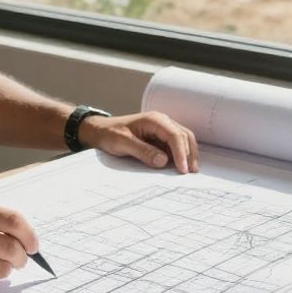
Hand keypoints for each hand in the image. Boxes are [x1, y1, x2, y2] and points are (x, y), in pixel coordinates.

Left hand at [80, 111, 198, 173]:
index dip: (181, 153)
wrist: (100, 130)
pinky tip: (181, 166)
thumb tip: (163, 160)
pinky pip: (175, 145)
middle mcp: (161, 122)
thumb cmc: (109, 134)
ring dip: (188, 154)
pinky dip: (181, 155)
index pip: (174, 135)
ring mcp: (162, 129)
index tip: (182, 169)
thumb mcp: (122, 143)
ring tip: (190, 171)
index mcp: (154, 120)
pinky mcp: (160, 137)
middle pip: (184, 136)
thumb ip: (142, 151)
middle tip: (190, 172)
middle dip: (189, 154)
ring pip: (183, 139)